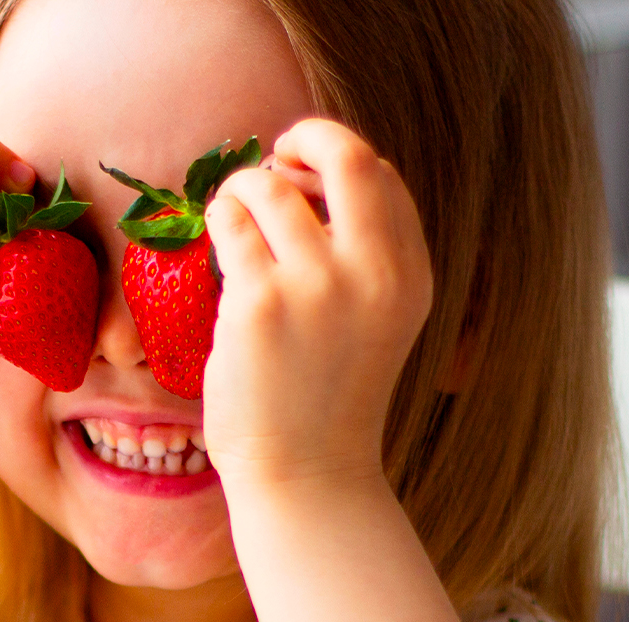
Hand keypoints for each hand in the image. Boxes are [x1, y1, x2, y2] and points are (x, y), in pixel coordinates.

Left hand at [200, 119, 431, 493]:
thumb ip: (366, 254)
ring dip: (244, 188)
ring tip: (235, 221)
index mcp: (410, 274)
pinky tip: (219, 247)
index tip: (306, 182)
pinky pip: (229, 223)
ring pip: (270, 185)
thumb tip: (308, 173)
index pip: (383, 176)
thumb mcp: (376, 320)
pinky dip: (218, 220)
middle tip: (273, 161)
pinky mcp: (259, 304)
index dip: (337, 164)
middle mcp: (375, 273)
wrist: (306, 475)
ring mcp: (318, 286)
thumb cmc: (327, 396)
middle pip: (346, 154)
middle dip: (302, 138)